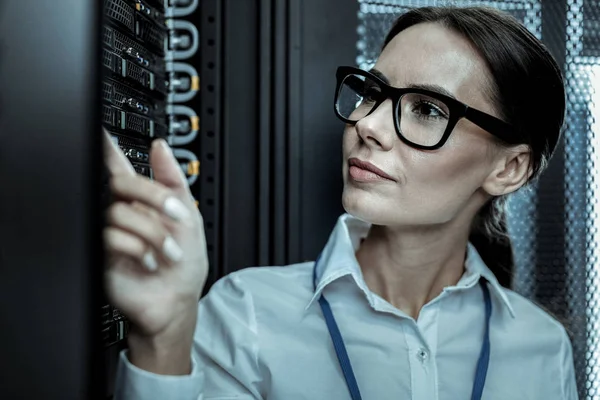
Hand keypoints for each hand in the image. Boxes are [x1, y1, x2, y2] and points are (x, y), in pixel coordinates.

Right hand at [103, 130, 207, 344]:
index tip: (98, 130)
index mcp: (141, 201)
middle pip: (121, 183)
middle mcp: (123, 214)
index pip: (118, 168)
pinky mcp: (101, 255)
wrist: (176, 301)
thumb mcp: (189, 215)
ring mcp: (110, 234)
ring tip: (169, 252)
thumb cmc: (184, 263)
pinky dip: (139, 249)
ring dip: (154, 232)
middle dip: (155, 197)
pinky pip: (111, 237)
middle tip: (176, 214)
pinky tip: (149, 262)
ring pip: (119, 211)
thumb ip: (174, 180)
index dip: (106, 147)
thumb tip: (161, 147)